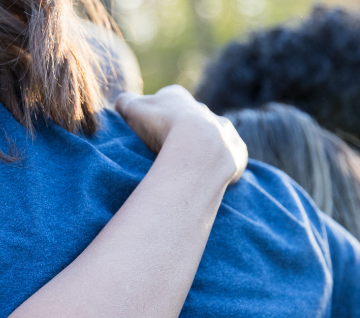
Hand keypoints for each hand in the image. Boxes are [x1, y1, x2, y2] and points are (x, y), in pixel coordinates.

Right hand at [115, 85, 247, 182]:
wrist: (198, 146)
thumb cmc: (161, 126)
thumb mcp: (132, 109)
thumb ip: (125, 102)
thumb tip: (122, 103)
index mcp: (177, 97)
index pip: (165, 102)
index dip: (155, 116)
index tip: (149, 131)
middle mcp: (204, 110)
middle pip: (190, 121)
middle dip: (181, 134)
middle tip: (168, 154)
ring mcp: (224, 130)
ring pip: (213, 139)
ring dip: (203, 151)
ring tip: (189, 169)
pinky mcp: (237, 152)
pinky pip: (229, 159)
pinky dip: (220, 168)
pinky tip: (209, 178)